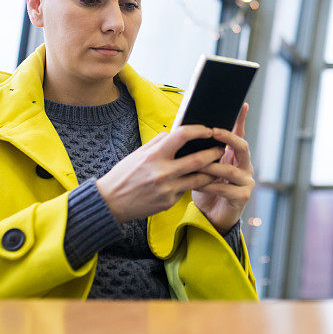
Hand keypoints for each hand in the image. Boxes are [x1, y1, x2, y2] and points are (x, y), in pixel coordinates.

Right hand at [97, 125, 224, 222]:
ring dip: (211, 171)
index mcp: (154, 155)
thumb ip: (159, 143)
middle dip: (214, 152)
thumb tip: (178, 133)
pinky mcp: (169, 202)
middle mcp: (163, 172)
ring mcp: (168, 189)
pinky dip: (192, 184)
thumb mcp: (139, 153)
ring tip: (217, 165)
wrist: (111, 203)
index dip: (199, 130)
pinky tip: (196, 180)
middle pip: (198, 159)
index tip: (208, 130)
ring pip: (199, 178)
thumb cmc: (125, 174)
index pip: (182, 136)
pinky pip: (186, 190)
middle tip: (221, 148)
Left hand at [191, 103, 254, 234]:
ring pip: (230, 170)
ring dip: (212, 166)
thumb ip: (200, 152)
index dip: (241, 120)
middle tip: (213, 132)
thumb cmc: (204, 188)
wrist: (210, 216)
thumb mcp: (201, 167)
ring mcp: (246, 182)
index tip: (242, 104)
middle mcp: (244, 166)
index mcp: (235, 156)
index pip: (239, 134)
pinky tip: (199, 184)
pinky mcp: (242, 197)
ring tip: (198, 164)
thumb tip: (184, 131)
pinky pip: (225, 189)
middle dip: (228, 138)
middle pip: (242, 147)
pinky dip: (211, 186)